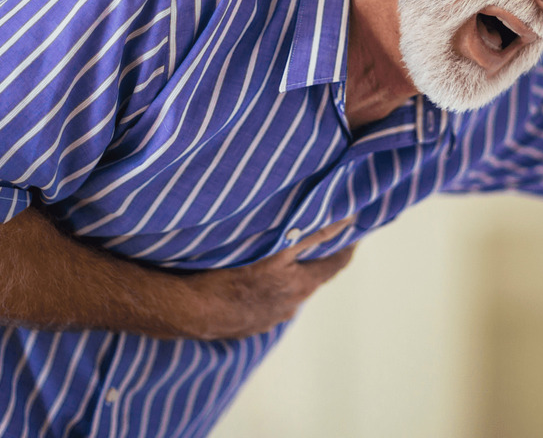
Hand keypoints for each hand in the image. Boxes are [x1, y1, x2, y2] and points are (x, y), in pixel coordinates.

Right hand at [180, 218, 356, 339]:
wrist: (190, 312)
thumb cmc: (232, 277)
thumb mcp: (277, 250)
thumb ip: (313, 233)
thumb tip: (348, 218)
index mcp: (301, 287)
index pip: (336, 264)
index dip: (347, 245)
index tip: (352, 229)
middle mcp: (290, 305)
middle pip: (312, 277)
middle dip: (315, 257)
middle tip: (315, 234)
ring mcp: (268, 318)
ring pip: (287, 290)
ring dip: (289, 274)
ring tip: (280, 254)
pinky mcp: (247, 323)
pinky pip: (265, 301)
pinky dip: (267, 287)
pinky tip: (252, 278)